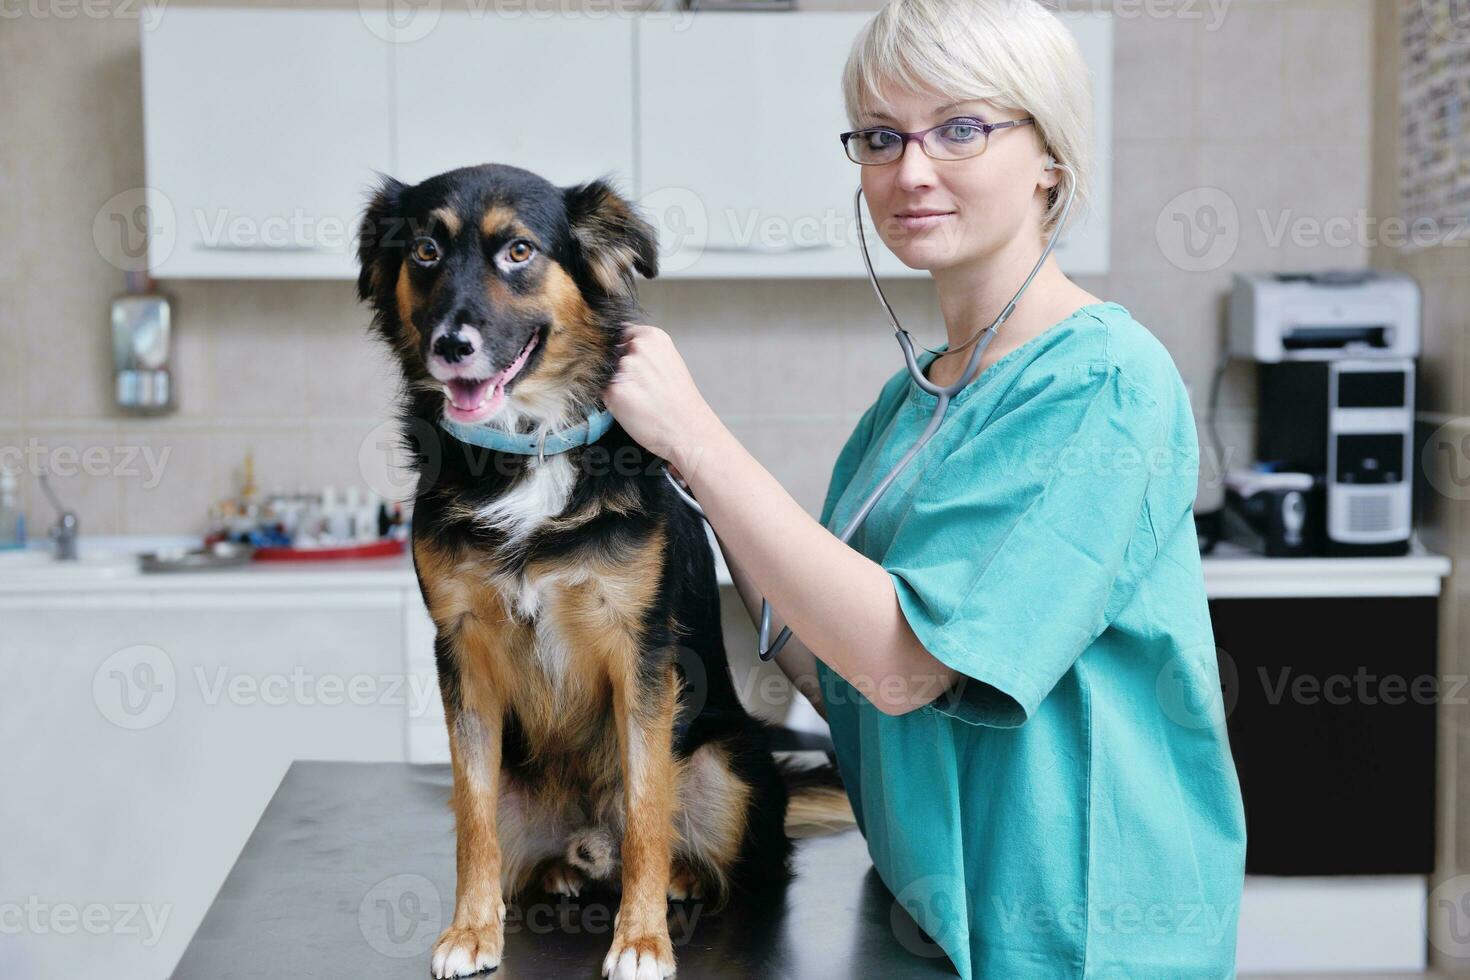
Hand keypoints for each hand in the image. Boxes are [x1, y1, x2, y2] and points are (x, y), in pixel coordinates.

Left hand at [602, 323, 716, 471]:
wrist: (688, 429)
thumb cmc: (681, 401)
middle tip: (639, 386)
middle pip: (611, 352)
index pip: (621, 334)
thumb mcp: (670, 361)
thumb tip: (622, 348)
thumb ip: (646, 351)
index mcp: (653, 337)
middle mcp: (637, 348)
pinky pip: (601, 391)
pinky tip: (631, 406)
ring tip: (637, 398)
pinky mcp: (614, 390)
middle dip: (618, 368)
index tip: (630, 364)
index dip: (622, 351)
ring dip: (613, 384)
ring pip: (605, 372)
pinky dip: (611, 400)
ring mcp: (624, 368)